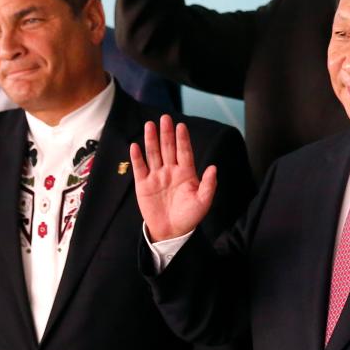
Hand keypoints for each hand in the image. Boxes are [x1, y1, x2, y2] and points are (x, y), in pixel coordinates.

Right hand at [130, 114, 216, 242]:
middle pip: (168, 148)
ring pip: (153, 154)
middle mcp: (171, 171)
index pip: (184, 152)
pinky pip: (140, 168)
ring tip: (150, 125)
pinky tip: (135, 145)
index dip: (183, 139)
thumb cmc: (189, 216)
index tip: (181, 126)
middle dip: (166, 133)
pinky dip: (137, 157)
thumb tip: (214, 167)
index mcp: (186, 173)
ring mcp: (156, 176)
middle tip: (165, 118)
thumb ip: (209, 185)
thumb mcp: (203, 202)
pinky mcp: (144, 185)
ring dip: (151, 140)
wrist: (171, 232)